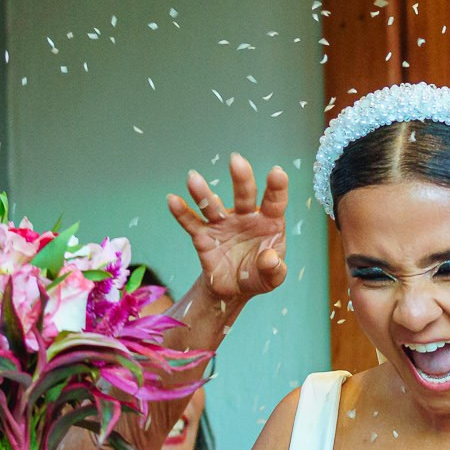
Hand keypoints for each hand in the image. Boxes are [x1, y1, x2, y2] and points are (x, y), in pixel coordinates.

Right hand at [169, 154, 287, 304]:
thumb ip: (274, 269)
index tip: (277, 172)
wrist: (235, 288)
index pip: (274, 202)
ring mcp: (223, 224)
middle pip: (244, 195)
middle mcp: (245, 217)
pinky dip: (181, 212)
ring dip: (203, 193)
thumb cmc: (258, 275)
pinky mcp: (204, 236)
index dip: (277, 188)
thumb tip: (270, 259)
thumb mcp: (272, 278)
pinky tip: (173, 200)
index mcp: (269, 222)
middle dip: (241, 179)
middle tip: (236, 160)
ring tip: (193, 178)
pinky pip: (191, 222)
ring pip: (213, 205)